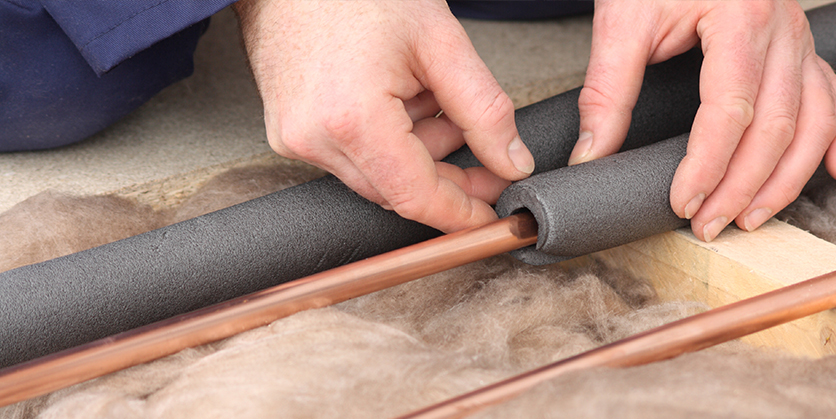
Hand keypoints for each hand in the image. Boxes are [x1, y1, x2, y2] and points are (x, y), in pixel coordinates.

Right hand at [234, 0, 533, 232]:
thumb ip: (484, 110)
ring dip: (417, 154)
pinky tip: (400, 100)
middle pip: (397, 191)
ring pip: (376, 177)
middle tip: (482, 150)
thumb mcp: (440, 43)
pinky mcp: (288, 134)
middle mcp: (315, 139)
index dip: (461, 213)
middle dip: (446, 175)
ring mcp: (295, 139)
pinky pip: (350, 159)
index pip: (416, 196)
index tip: (492, 216)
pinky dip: (386, 142)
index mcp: (353, 119)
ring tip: (433, 100)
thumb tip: (512, 164)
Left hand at [570, 0, 835, 240]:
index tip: (681, 202)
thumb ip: (608, 90)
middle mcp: (781, 29)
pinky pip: (830, 99)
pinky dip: (830, 142)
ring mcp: (797, 39)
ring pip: (812, 121)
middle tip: (708, 224)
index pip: (730, 111)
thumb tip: (591, 154)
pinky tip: (829, 175)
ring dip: (784, 178)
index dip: (706, 165)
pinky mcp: (798, 47)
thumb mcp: (623, 20)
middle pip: (776, 125)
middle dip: (742, 185)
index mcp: (739, 18)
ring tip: (749, 217)